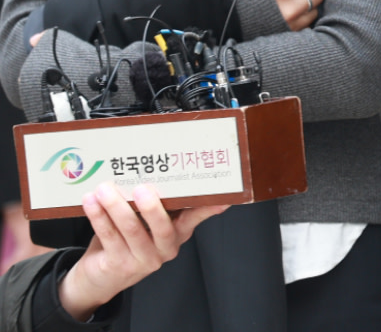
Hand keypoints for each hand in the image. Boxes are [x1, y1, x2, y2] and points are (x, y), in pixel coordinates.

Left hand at [58, 183, 224, 319]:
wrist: (102, 277)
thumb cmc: (127, 241)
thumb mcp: (149, 225)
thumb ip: (159, 206)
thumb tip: (157, 173)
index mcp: (176, 235)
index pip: (195, 219)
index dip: (207, 208)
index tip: (221, 197)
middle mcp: (164, 249)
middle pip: (162, 227)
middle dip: (151, 206)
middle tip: (142, 188)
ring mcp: (141, 259)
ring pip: (131, 230)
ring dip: (116, 207)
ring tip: (105, 189)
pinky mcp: (118, 265)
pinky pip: (109, 237)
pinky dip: (98, 217)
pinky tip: (91, 203)